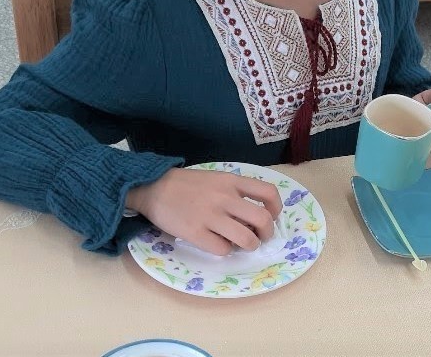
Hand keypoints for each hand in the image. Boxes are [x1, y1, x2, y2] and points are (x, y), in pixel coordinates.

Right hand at [126, 168, 282, 255]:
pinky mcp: (196, 233)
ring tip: (241, 244)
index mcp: (231, 181)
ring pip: (246, 239)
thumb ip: (235, 192)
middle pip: (263, 219)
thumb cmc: (187, 185)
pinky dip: (225, 251)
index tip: (272, 216)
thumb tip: (253, 217)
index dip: (276, 208)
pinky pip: (223, 250)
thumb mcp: (216, 179)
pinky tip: (218, 245)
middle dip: (267, 234)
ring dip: (249, 246)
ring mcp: (211, 216)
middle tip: (260, 237)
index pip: (268, 192)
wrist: (154, 187)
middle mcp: (225, 197)